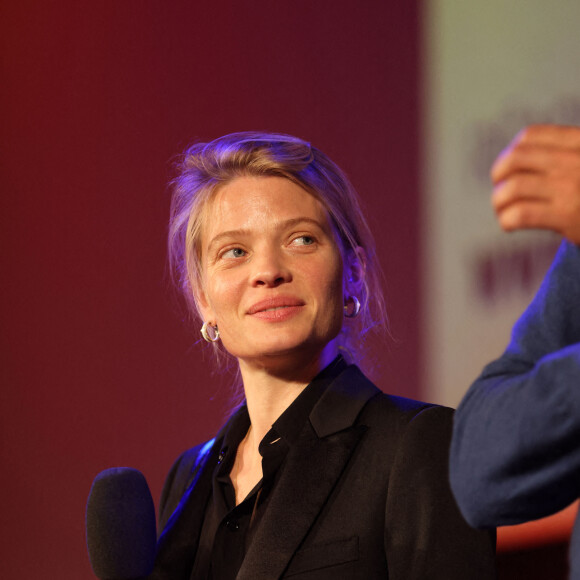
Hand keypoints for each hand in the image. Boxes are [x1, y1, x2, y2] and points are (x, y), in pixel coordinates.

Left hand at [491, 124, 579, 243]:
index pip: (531, 136)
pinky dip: (507, 220)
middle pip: (515, 159)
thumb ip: (566, 156)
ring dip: (499, 201)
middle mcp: (575, 161)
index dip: (510, 152)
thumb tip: (516, 162)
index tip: (507, 168)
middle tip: (500, 189)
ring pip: (513, 187)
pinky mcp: (568, 217)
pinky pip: (521, 214)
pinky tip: (509, 225)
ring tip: (503, 210)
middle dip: (498, 174)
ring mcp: (572, 188)